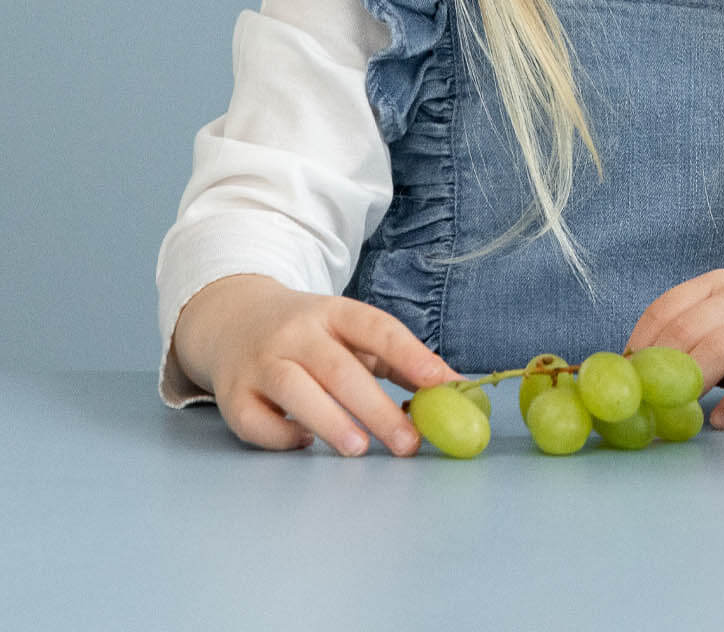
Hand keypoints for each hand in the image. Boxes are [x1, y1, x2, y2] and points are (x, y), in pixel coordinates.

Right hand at [171, 273, 460, 455]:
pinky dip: (281, 436)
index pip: (376, 328)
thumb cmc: (311, 336)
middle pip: (339, 368)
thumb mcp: (351, 334)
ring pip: (295, 390)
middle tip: (409, 442)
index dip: (410, 354)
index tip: (442, 382)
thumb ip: (398, 360)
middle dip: (377, 408)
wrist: (233, 320)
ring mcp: (261, 362)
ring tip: (360, 448)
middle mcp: (296, 333)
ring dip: (330, 421)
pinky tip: (304, 443)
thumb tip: (453, 388)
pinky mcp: (233, 394)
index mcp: (334, 312)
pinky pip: (255, 421)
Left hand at [625, 269, 723, 428]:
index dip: (639, 344)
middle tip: (640, 404)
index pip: (668, 307)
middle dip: (658, 368)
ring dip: (689, 385)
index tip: (624, 379)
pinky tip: (719, 421)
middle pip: (690, 329)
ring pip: (721, 348)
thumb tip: (630, 374)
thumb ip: (689, 342)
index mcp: (721, 285)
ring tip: (671, 414)